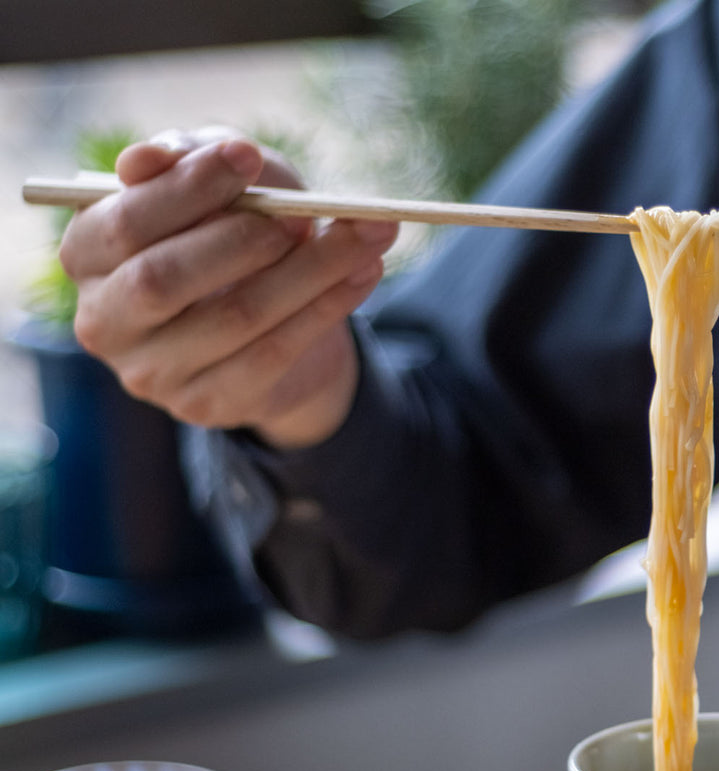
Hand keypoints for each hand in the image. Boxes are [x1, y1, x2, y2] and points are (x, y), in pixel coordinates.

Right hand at [58, 126, 399, 448]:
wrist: (277, 321)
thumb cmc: (235, 232)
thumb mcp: (220, 185)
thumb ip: (190, 159)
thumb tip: (149, 157)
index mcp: (86, 253)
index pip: (123, 222)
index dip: (187, 187)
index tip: (248, 156)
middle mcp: (103, 319)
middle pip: (163, 279)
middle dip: (242, 238)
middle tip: (302, 213)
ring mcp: (152, 372)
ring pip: (236, 317)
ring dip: (311, 269)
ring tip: (368, 232)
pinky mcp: (206, 403)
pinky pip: (274, 353)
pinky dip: (328, 306)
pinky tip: (365, 272)